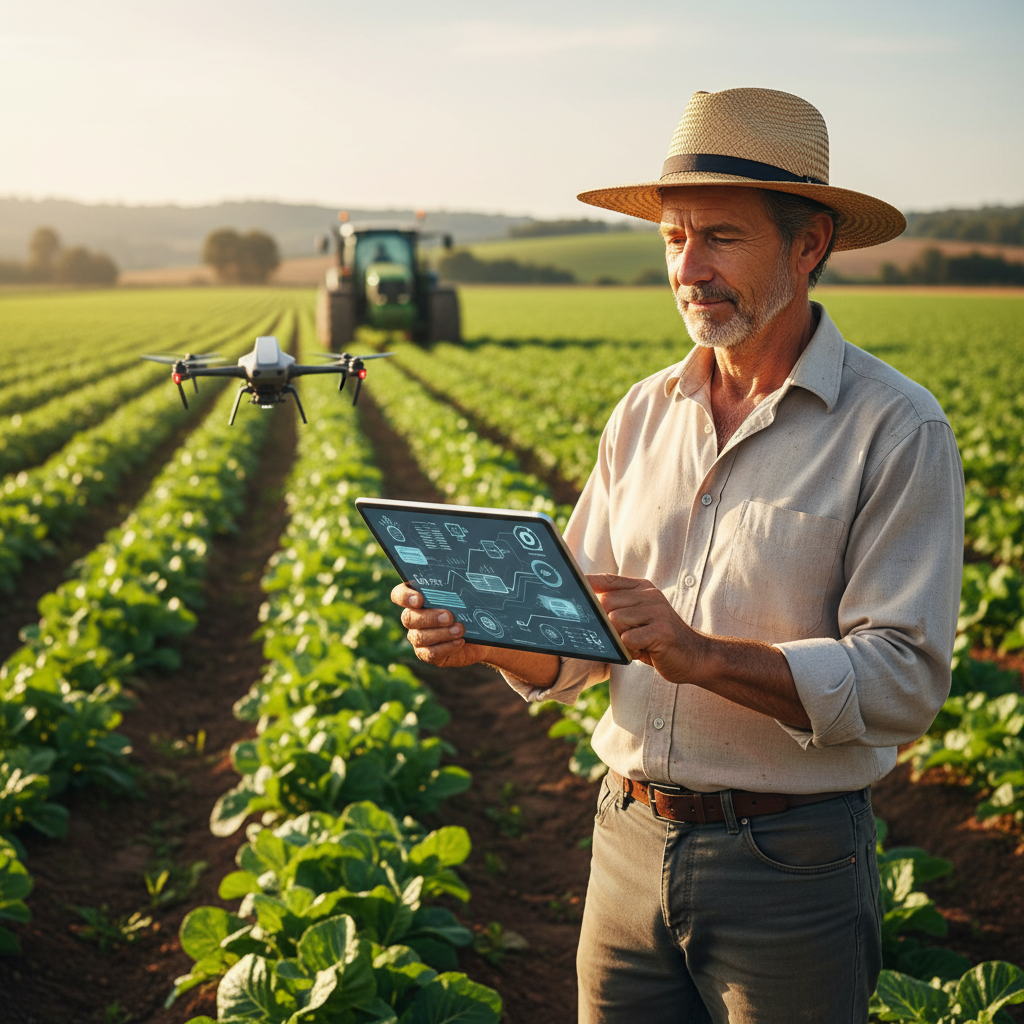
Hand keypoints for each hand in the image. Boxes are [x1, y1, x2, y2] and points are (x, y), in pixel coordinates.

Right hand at [390, 583, 493, 667]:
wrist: (479, 635)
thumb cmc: (469, 610)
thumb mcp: (465, 598)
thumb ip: (457, 589)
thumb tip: (463, 581)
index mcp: (416, 598)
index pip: (399, 595)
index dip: (404, 597)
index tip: (419, 600)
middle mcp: (413, 618)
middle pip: (408, 618)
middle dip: (429, 617)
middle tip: (449, 616)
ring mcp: (418, 637)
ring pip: (420, 637)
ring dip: (441, 633)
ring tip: (459, 630)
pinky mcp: (427, 654)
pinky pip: (430, 653)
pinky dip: (446, 647)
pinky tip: (460, 641)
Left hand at [588, 573, 708, 683]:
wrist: (696, 656)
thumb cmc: (659, 640)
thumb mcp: (639, 619)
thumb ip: (617, 609)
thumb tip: (586, 607)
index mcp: (643, 588)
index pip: (609, 580)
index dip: (588, 582)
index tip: (569, 586)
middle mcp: (650, 595)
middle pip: (607, 601)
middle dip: (606, 622)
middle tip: (619, 636)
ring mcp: (657, 611)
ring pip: (615, 620)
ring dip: (620, 637)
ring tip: (636, 643)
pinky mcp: (661, 631)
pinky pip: (628, 638)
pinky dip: (631, 648)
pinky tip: (644, 650)